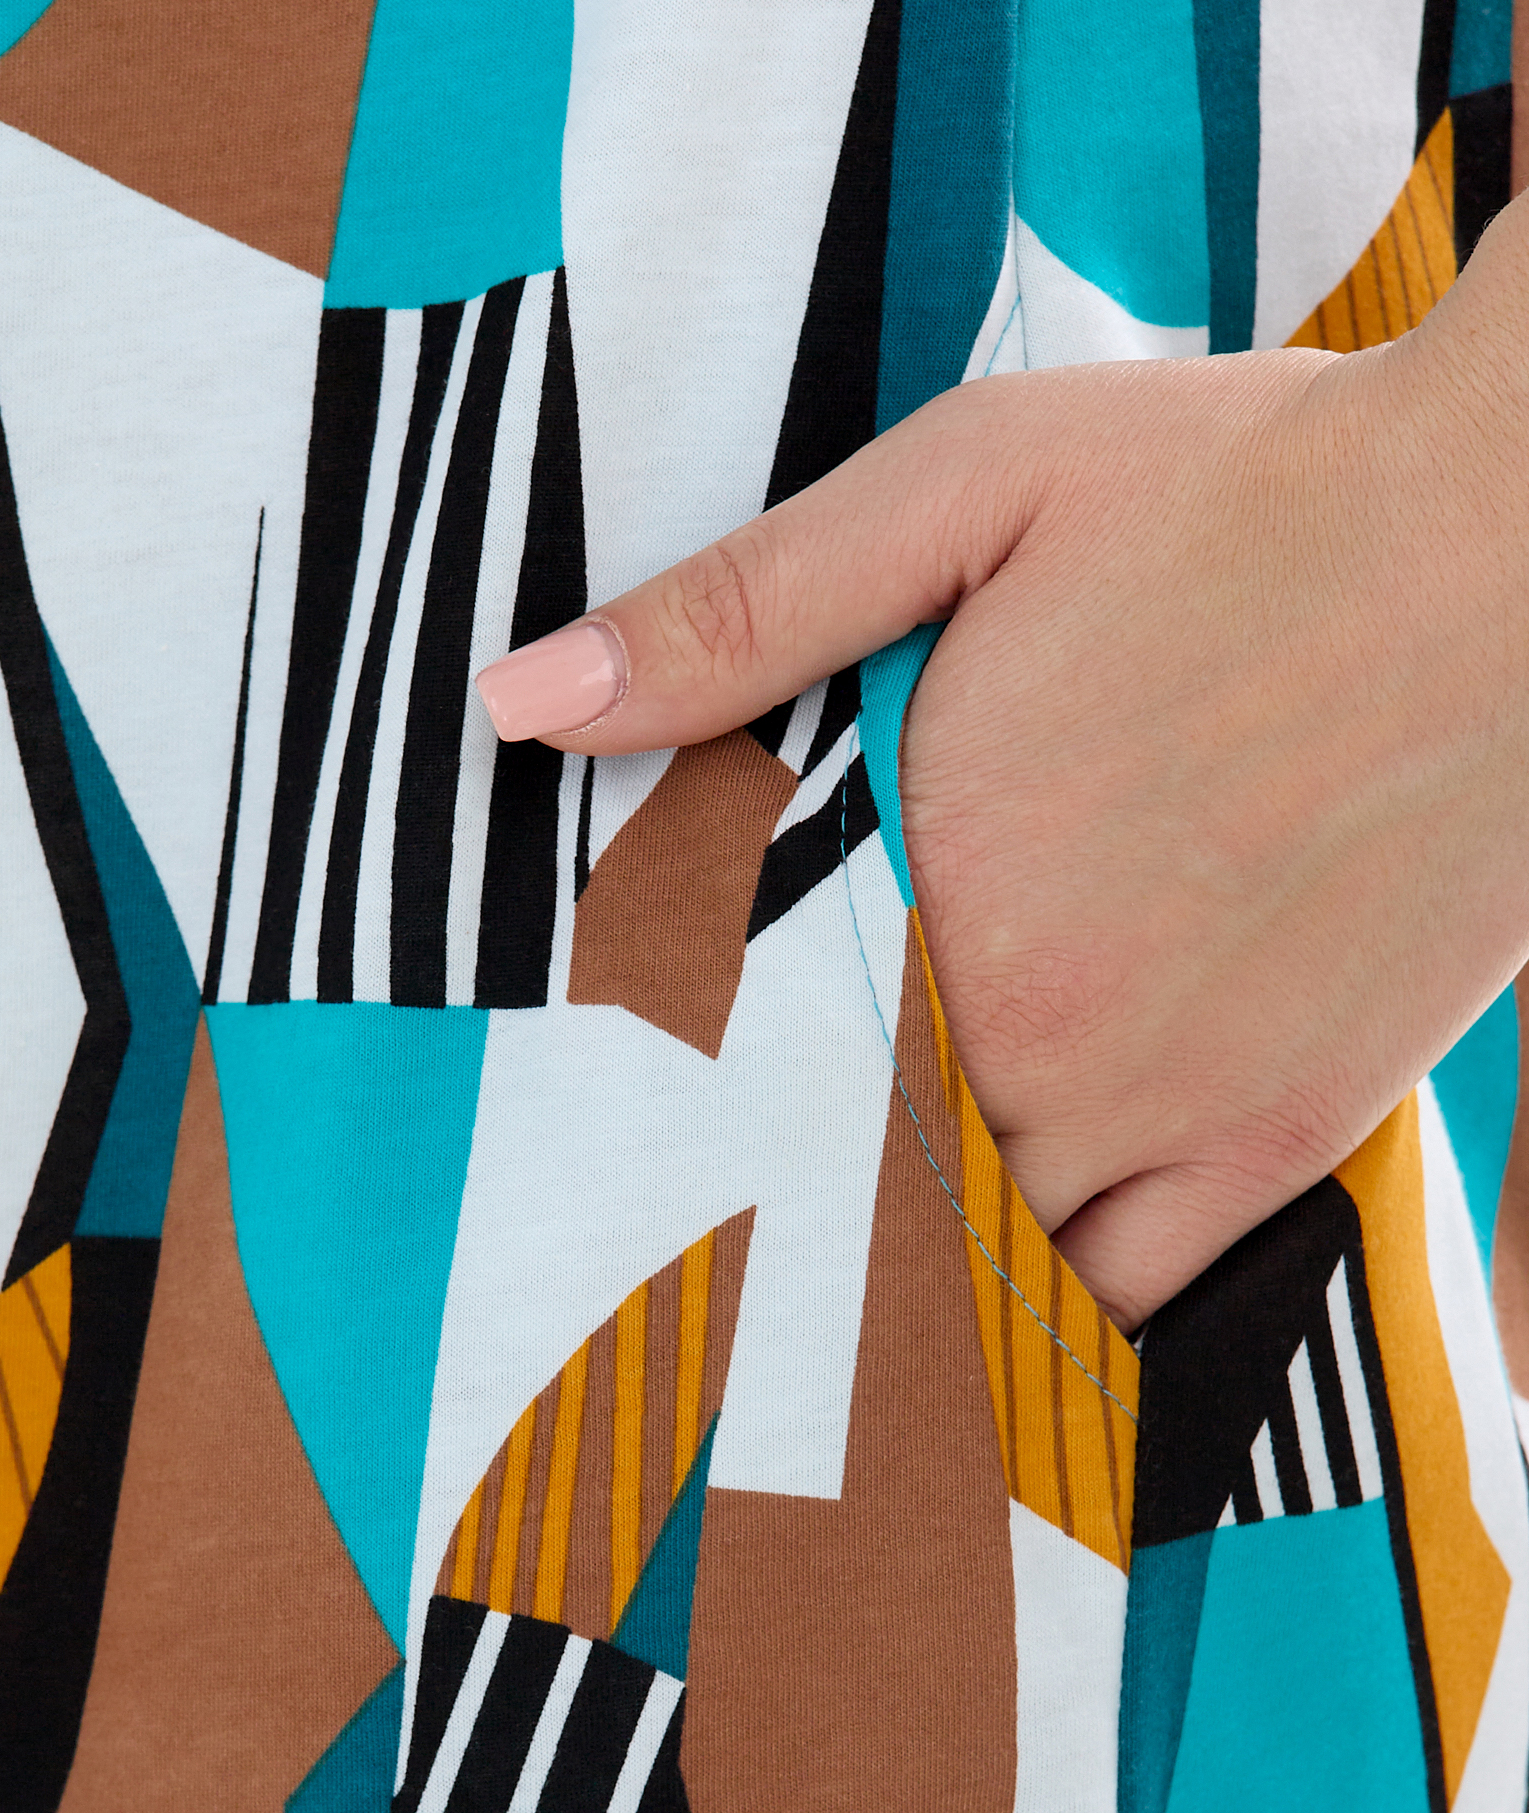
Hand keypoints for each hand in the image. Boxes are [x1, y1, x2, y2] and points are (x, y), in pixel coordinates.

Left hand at [476, 200, 1528, 1331]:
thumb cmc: (1254, 494)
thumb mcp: (971, 491)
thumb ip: (740, 614)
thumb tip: (518, 703)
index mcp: (940, 907)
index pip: (747, 1083)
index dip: (688, 1126)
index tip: (632, 1160)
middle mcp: (1045, 1047)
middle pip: (861, 1197)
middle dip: (790, 1212)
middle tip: (717, 1238)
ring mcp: (1178, 1111)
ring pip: (989, 1271)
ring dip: (918, 1275)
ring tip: (843, 1278)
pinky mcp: (1294, 1139)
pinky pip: (1146, 1304)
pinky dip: (1072, 1321)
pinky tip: (1018, 1307)